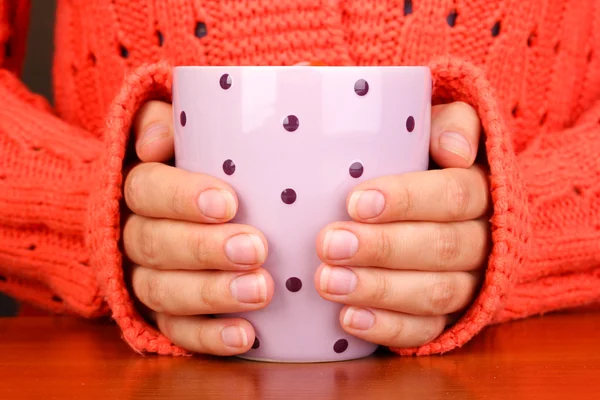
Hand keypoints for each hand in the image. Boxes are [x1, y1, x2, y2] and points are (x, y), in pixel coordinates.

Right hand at [122, 101, 273, 355]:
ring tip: (260, 291)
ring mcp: (145, 278)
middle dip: (205, 249)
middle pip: (154, 245)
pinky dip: (209, 338)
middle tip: (256, 249)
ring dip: (212, 294)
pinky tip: (245, 335)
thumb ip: (160, 121)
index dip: (182, 198)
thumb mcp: (175, 129)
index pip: (145, 189)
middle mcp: (132, 236)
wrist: (175, 208)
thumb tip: (156, 141)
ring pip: (163, 293)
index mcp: (137, 188)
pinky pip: (176, 332)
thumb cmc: (192, 162)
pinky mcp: (164, 314)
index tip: (229, 202)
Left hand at [314, 101, 490, 348]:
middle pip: (443, 248)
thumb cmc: (423, 160)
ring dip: (380, 290)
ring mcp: (469, 284)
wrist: (440, 207)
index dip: (408, 200)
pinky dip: (388, 328)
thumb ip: (450, 123)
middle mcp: (484, 240)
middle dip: (383, 248)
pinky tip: (349, 319)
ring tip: (329, 282)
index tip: (356, 202)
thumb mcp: (438, 127)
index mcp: (482, 190)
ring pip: (436, 294)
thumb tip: (455, 150)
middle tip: (329, 244)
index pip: (455, 195)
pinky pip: (427, 331)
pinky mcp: (449, 317)